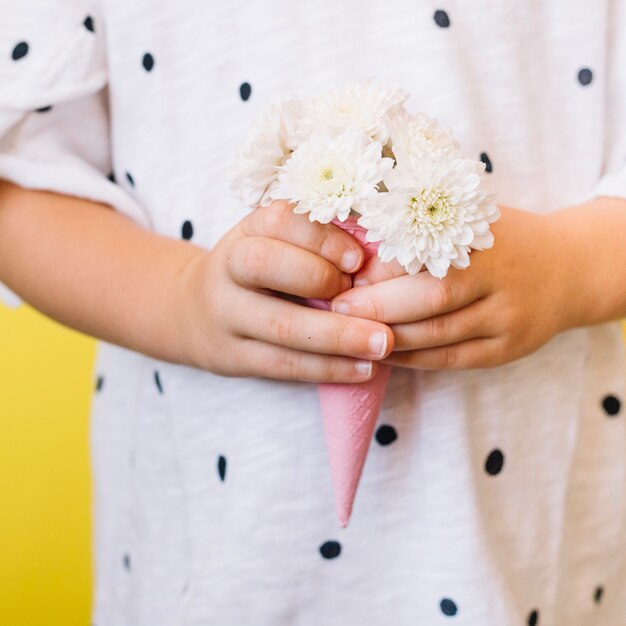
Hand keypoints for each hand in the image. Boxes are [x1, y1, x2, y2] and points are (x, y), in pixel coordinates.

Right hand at [175, 200, 393, 381]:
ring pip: (279, 325)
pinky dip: (326, 368)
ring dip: (336, 336)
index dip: (321, 238)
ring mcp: (227, 314)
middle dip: (320, 279)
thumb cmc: (260, 274)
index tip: (359, 259)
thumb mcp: (275, 245)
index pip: (278, 220)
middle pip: (263, 264)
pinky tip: (362, 369)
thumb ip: (319, 244)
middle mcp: (230, 267)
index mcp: (247, 231)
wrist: (195, 312)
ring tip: (381, 344)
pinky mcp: (233, 357)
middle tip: (370, 299)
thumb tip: (381, 256)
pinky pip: (282, 364)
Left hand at [329, 205, 572, 369]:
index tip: (345, 278)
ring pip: (439, 337)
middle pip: (432, 300)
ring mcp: (508, 322)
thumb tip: (361, 262)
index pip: (426, 259)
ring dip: (391, 337)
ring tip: (352, 333)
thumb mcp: (471, 222)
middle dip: (379, 308)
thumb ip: (423, 236)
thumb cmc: (503, 241)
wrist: (569, 270)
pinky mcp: (507, 351)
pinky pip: (452, 359)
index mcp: (488, 244)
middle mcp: (502, 284)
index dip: (382, 273)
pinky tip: (385, 353)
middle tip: (338, 308)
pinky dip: (414, 359)